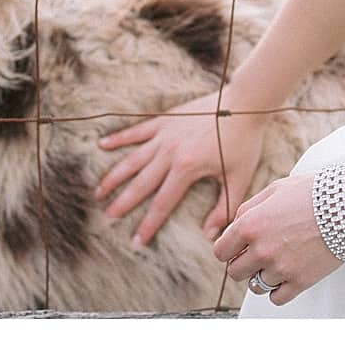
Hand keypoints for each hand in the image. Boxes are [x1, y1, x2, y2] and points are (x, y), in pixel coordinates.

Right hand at [96, 95, 269, 246]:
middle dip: (123, 203)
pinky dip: (119, 138)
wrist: (245, 103)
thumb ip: (224, 209)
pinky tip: (102, 145)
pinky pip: (136, 131)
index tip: (136, 241)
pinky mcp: (165, 120)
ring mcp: (165, 135)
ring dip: (114, 176)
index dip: (148, 224)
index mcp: (187, 169)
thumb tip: (210, 235)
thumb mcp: (239, 178)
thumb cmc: (245, 141)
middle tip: (108, 217)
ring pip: (132, 159)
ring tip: (98, 191)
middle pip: (140, 183)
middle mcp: (170, 152)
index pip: (162, 204)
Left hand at [211, 175, 341, 306]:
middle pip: (235, 272)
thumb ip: (249, 209)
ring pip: (255, 286)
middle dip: (243, 264)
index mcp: (249, 226)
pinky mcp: (300, 281)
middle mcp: (261, 250)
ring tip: (277, 263)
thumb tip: (236, 225)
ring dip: (262, 276)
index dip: (228, 250)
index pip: (221, 251)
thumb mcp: (274, 190)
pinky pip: (276, 298)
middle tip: (257, 256)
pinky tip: (286, 277)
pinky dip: (278, 290)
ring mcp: (280, 268)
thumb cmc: (314, 193)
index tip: (237, 250)